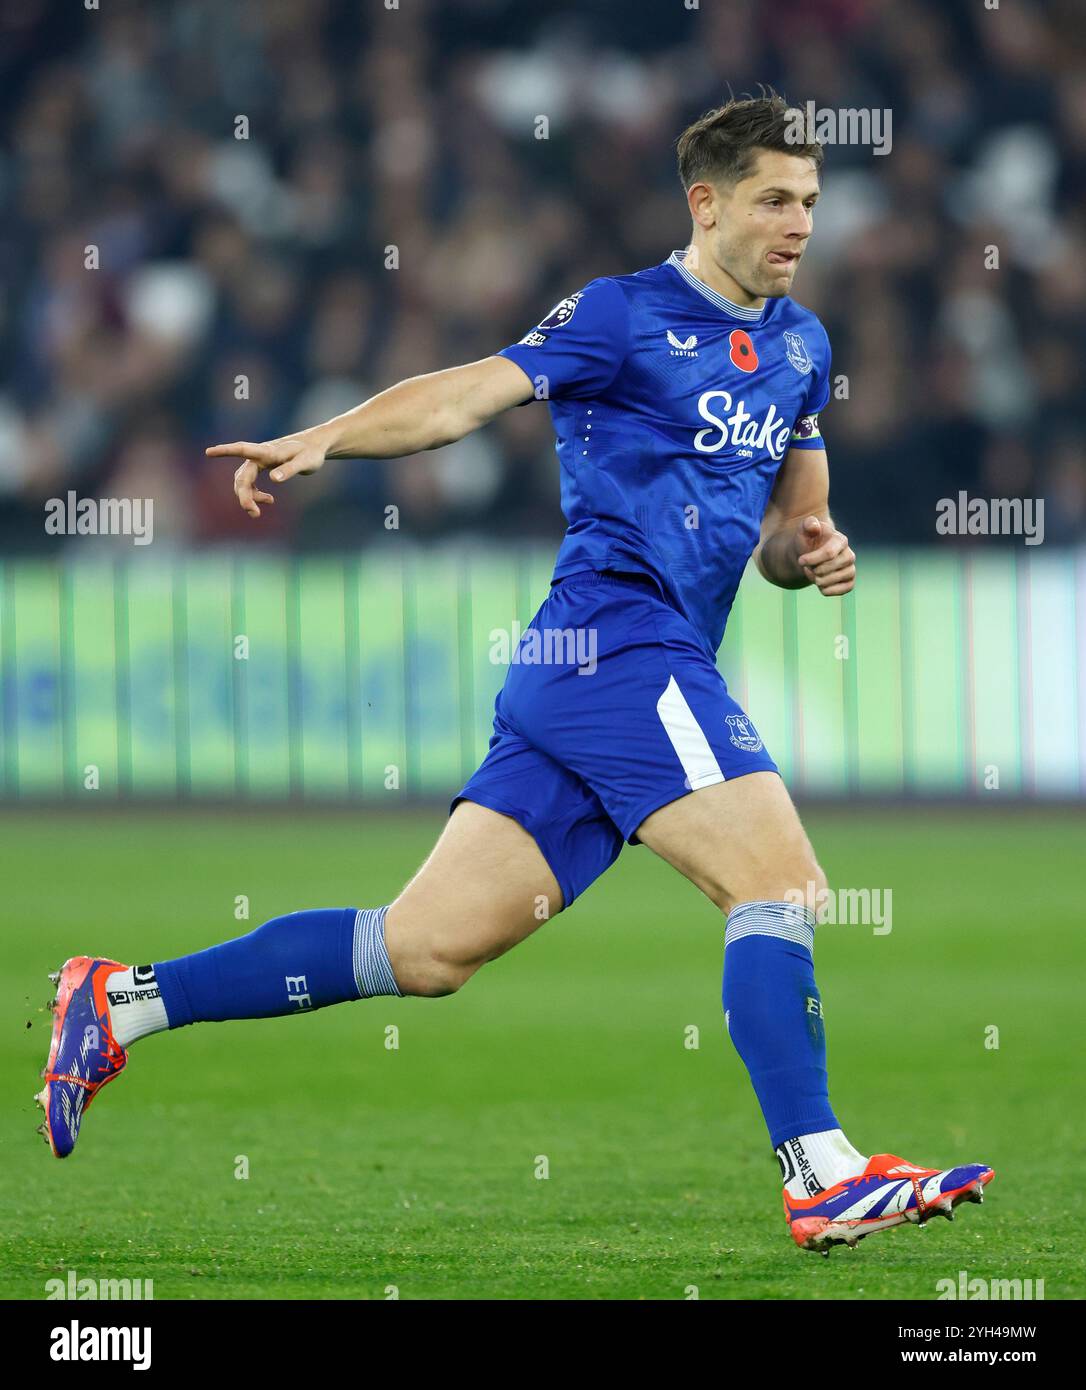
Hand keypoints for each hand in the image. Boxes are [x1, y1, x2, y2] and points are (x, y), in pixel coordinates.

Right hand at [204, 433, 327, 517]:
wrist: (314, 447)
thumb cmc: (311, 453)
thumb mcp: (306, 462)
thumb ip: (290, 469)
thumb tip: (273, 480)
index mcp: (268, 451)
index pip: (243, 449)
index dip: (225, 451)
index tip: (208, 452)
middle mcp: (259, 455)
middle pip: (243, 476)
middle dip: (245, 496)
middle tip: (254, 513)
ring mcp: (259, 462)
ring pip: (244, 481)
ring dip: (248, 497)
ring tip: (259, 512)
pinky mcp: (262, 467)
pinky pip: (250, 483)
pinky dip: (255, 494)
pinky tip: (268, 500)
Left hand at [795, 515, 855, 595]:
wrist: (808, 556)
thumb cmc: (807, 542)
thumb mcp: (803, 531)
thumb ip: (807, 525)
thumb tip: (813, 526)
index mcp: (840, 540)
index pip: (829, 553)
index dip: (812, 559)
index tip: (800, 561)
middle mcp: (849, 554)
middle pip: (832, 567)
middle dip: (815, 570)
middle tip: (806, 568)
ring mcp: (851, 568)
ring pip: (837, 579)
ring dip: (819, 580)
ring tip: (812, 574)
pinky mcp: (850, 581)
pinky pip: (845, 589)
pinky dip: (829, 590)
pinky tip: (820, 585)